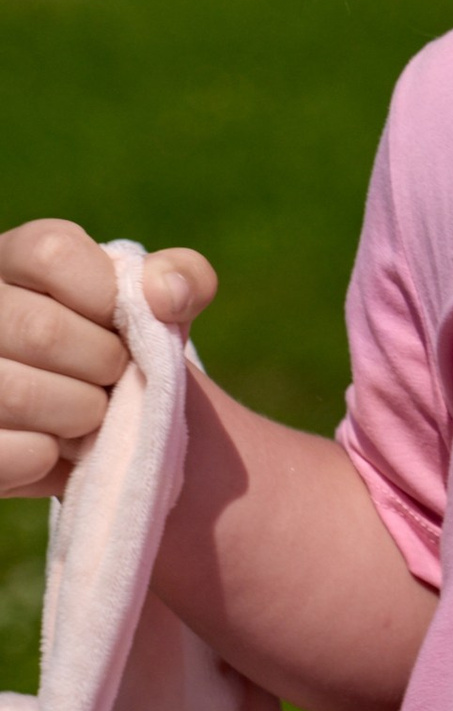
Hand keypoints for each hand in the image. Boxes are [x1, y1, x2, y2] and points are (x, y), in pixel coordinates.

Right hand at [0, 220, 218, 499]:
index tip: (121, 322)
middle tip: (113, 379)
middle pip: (43, 331)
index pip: (51, 252)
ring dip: (80, 415)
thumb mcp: (147, 305)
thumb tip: (169, 295)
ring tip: (89, 415)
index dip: (104, 294)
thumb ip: (179, 280)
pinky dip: (47, 459)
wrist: (72, 418)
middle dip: (104, 364)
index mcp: (13, 260)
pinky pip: (8, 454)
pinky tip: (55, 449)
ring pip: (19, 394)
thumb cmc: (112, 347)